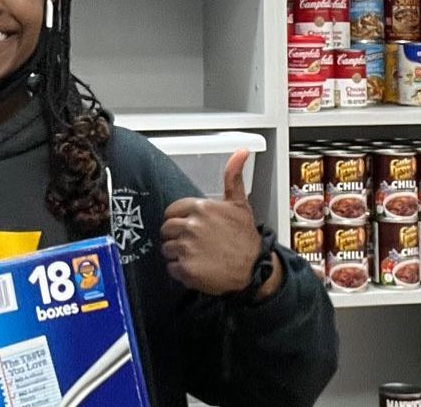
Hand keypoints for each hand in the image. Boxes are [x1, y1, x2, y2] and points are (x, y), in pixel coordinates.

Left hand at [160, 149, 262, 295]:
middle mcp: (192, 226)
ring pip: (167, 249)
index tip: (189, 227)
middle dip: (176, 237)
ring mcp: (187, 247)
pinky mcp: (186, 269)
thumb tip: (241, 151)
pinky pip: (171, 268)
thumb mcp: (239, 204)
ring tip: (197, 256)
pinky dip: (180, 271)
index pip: (171, 211)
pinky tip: (196, 268)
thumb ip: (233, 177)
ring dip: (178, 254)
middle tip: (193, 244)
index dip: (179, 220)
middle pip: (166, 230)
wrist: (254, 269)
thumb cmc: (246, 238)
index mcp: (201, 208)